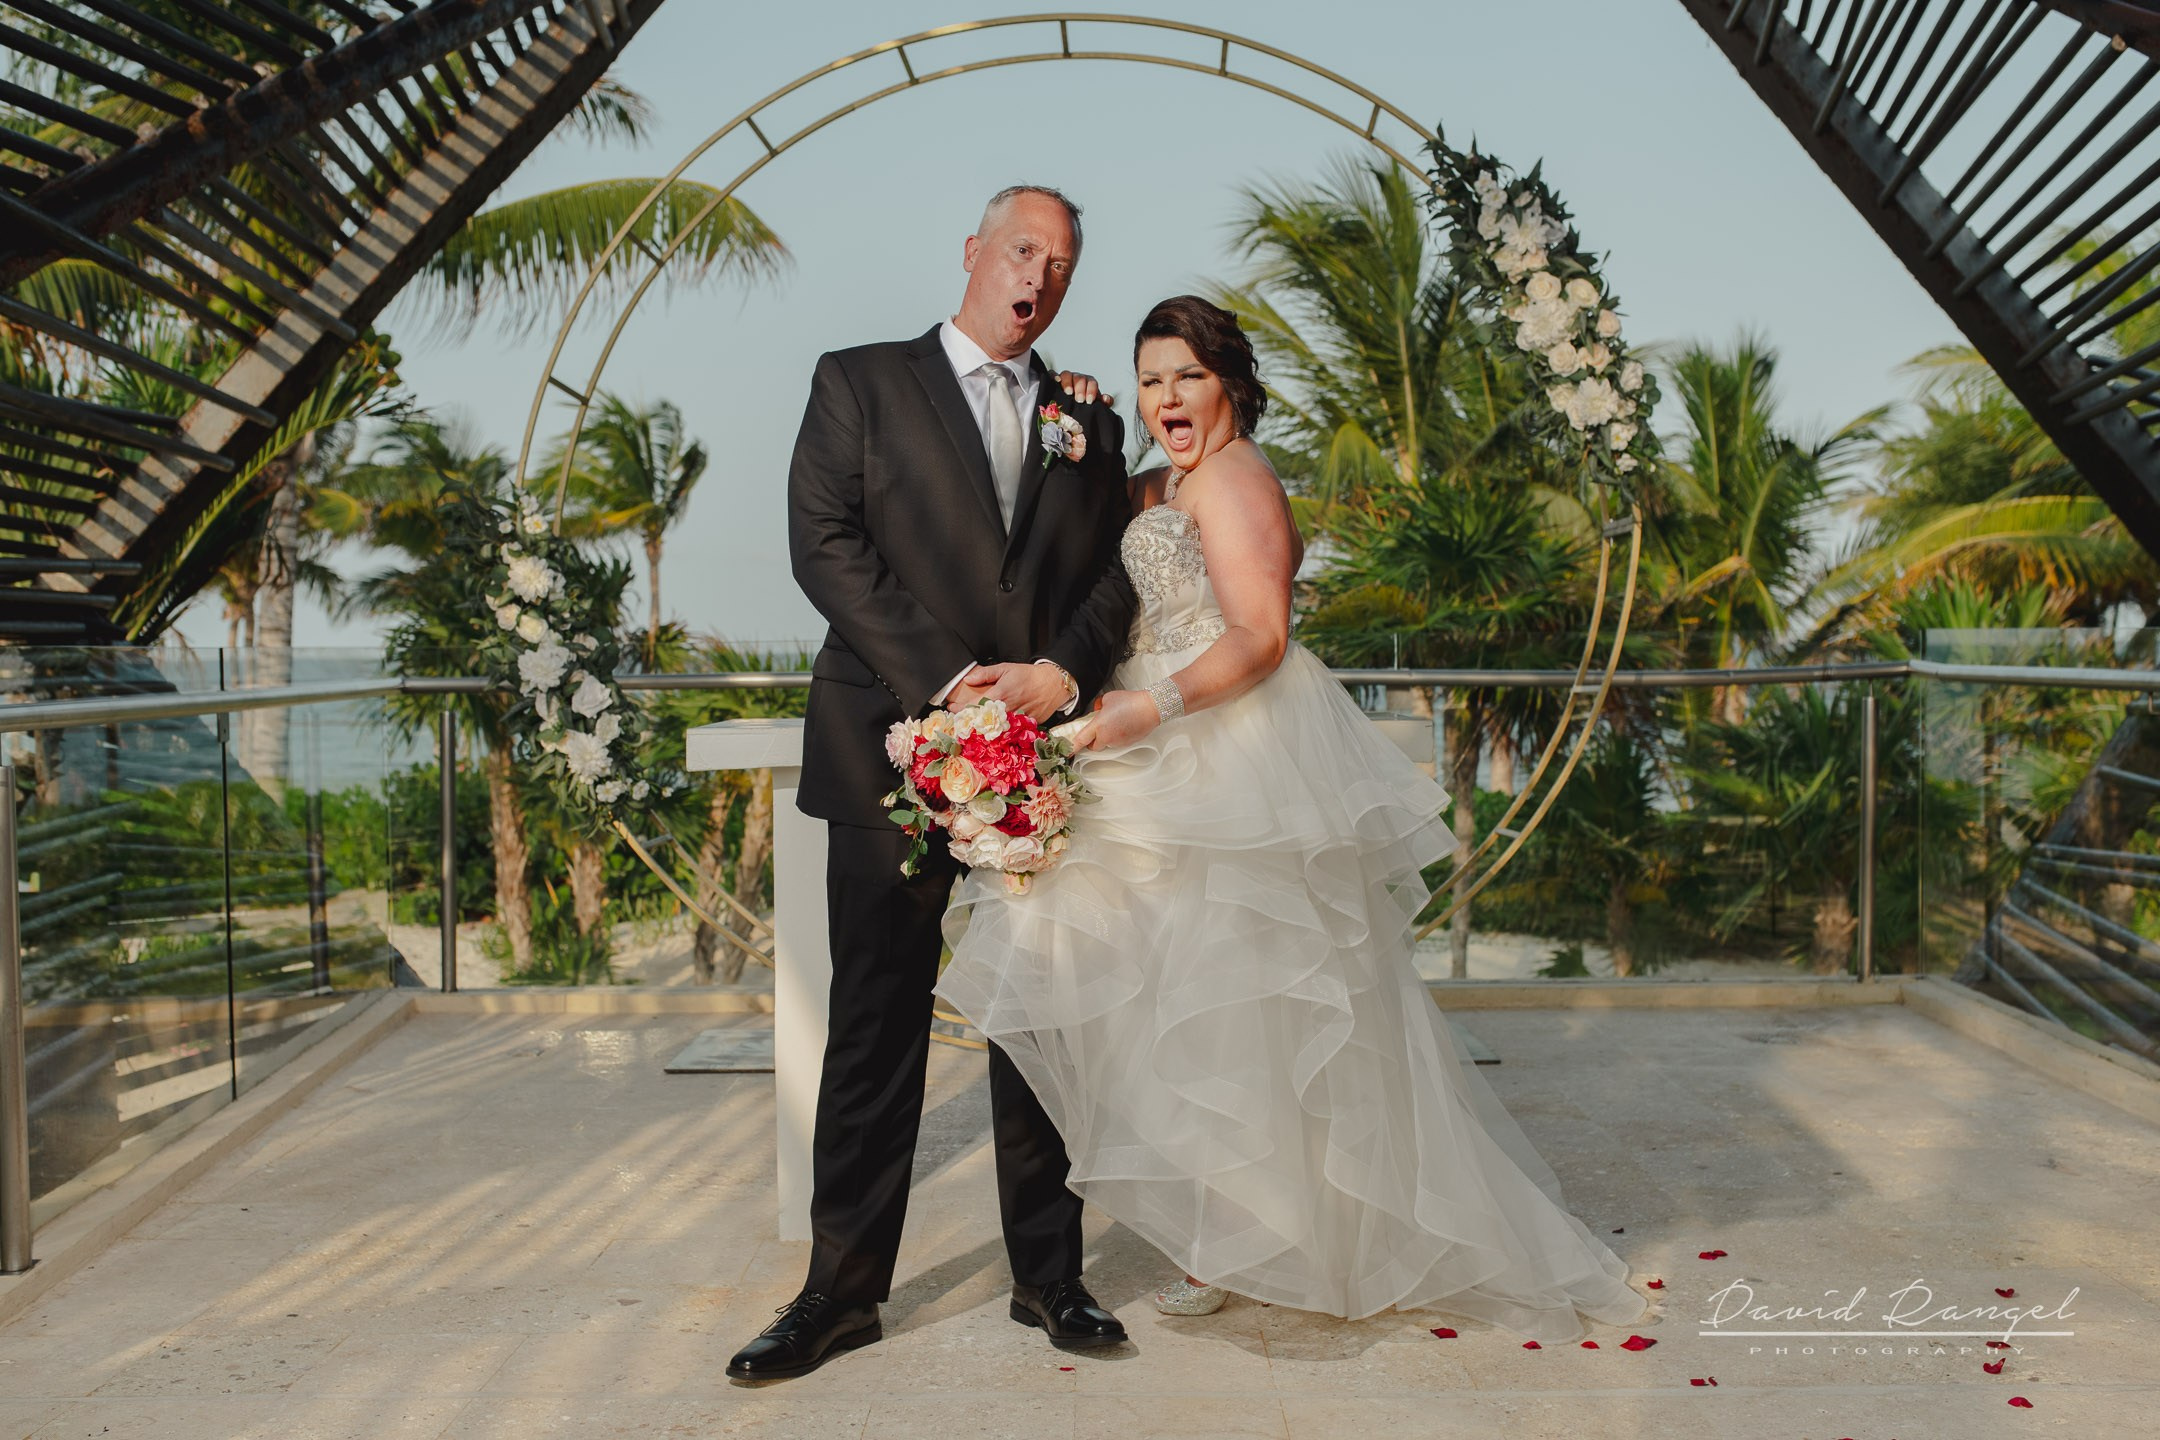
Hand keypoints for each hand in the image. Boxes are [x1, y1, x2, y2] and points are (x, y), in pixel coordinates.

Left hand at [948, 661, 1068, 722]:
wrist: (1052, 684)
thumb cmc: (1029, 676)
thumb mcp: (1006, 668)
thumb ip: (986, 673)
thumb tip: (968, 679)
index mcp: (1000, 695)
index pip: (974, 705)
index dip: (960, 709)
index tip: (952, 708)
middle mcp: (1007, 710)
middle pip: (981, 720)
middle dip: (968, 720)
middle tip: (959, 719)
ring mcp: (1016, 721)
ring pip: (993, 729)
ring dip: (981, 729)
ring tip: (972, 727)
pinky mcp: (1024, 727)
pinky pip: (1008, 733)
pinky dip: (998, 733)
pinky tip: (991, 732)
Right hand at [1056, 370, 1109, 406]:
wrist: (1070, 411)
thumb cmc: (1084, 407)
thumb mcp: (1095, 406)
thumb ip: (1103, 404)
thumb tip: (1106, 399)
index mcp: (1089, 384)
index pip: (1092, 383)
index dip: (1091, 390)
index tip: (1089, 401)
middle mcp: (1077, 379)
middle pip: (1080, 378)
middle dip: (1080, 389)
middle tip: (1080, 400)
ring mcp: (1065, 379)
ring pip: (1067, 374)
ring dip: (1068, 383)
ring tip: (1068, 393)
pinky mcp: (1054, 380)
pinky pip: (1052, 374)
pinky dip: (1054, 377)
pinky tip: (1056, 382)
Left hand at [1073, 688, 1159, 749]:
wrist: (1150, 708)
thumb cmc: (1130, 701)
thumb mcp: (1108, 698)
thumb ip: (1098, 706)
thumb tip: (1097, 711)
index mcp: (1098, 725)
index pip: (1080, 740)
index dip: (1072, 747)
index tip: (1066, 752)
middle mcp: (1106, 737)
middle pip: (1093, 746)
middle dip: (1092, 741)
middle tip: (1097, 729)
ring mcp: (1117, 742)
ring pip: (1106, 744)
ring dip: (1106, 737)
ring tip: (1115, 722)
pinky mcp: (1127, 744)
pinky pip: (1117, 743)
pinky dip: (1117, 736)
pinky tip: (1124, 725)